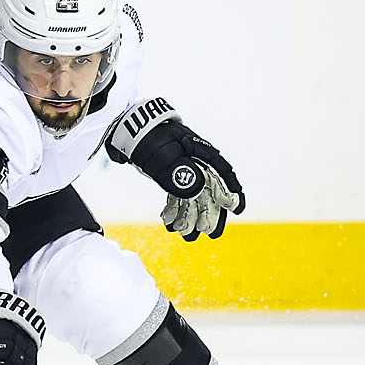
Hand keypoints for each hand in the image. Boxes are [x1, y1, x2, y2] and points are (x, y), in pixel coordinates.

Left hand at [108, 103, 244, 240]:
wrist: (128, 129)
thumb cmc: (149, 138)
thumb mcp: (164, 156)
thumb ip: (180, 173)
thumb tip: (195, 192)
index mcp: (200, 152)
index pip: (222, 173)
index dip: (231, 191)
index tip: (236, 209)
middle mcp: (195, 161)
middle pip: (209, 190)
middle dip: (209, 213)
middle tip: (210, 233)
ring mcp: (183, 168)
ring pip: (192, 196)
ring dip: (191, 216)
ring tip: (187, 236)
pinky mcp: (170, 174)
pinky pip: (177, 195)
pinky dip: (175, 210)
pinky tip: (170, 224)